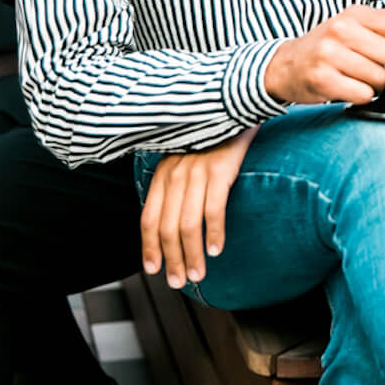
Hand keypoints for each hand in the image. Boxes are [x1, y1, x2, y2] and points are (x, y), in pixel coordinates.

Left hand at [140, 127, 256, 289]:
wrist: (236, 104)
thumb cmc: (214, 136)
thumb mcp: (186, 157)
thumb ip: (177, 184)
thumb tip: (174, 218)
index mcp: (163, 173)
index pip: (148, 218)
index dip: (148, 247)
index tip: (153, 269)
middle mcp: (175, 174)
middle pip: (167, 228)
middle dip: (172, 260)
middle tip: (179, 281)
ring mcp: (197, 172)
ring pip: (187, 225)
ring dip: (192, 255)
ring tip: (198, 274)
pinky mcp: (220, 170)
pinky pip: (214, 210)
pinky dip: (214, 234)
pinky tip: (217, 249)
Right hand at [263, 5, 384, 105]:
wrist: (285, 67)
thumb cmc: (326, 49)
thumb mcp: (355, 29)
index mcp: (354, 14)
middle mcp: (341, 30)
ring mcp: (330, 54)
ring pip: (381, 78)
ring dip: (380, 87)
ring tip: (366, 82)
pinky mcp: (322, 79)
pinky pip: (363, 95)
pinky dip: (364, 97)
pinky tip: (353, 90)